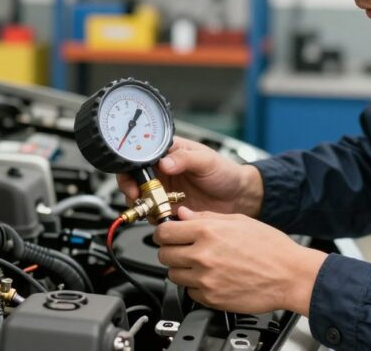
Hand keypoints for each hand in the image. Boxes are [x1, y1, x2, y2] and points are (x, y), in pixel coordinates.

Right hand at [116, 137, 263, 216]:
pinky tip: (164, 215)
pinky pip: (154, 215)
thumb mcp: (207, 160)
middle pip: (134, 179)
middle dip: (131, 188)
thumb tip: (165, 163)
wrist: (239, 197)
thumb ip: (185, 159)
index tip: (134, 180)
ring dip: (142, 205)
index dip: (132, 168)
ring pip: (141, 199)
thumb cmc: (225, 172)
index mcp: (169, 154)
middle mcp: (163, 172)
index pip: (141, 157)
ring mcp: (165, 192)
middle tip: (137, 196)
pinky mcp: (170, 210)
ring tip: (153, 207)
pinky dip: (154, 217)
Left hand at [154, 206, 327, 314]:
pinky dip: (196, 286)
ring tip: (200, 264)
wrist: (291, 276)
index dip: (163, 232)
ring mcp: (206, 279)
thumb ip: (205, 217)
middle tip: (183, 249)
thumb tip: (183, 215)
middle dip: (171, 250)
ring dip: (182, 269)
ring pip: (174, 275)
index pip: (164, 232)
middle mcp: (203, 256)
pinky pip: (190, 292)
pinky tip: (211, 278)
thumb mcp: (238, 220)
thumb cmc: (271, 247)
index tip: (167, 234)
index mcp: (207, 232)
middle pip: (164, 254)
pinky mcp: (211, 299)